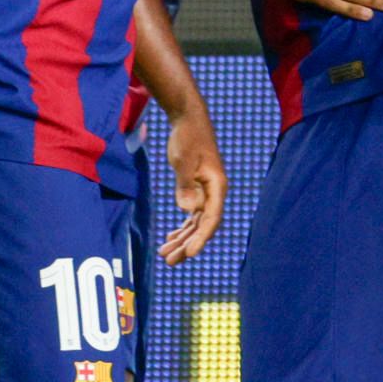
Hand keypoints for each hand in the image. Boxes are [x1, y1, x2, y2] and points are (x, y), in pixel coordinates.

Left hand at [158, 113, 225, 263]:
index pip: (211, 218)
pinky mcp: (197, 189)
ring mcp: (206, 192)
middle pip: (204, 226)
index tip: (190, 254)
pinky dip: (182, 227)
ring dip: (183, 239)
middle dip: (188, 244)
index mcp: (217, 186)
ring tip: (165, 255)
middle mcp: (215, 192)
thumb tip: (187, 211)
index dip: (201, 238)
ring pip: (197, 223)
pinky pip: (192, 215)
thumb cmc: (188, 137)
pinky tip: (170, 238)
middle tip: (170, 261)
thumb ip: (185, 185)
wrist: (188, 120)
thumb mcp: (183, 160)